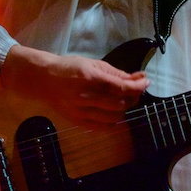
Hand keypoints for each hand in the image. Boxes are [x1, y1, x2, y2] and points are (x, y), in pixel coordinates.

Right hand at [1, 46, 149, 127]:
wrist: (44, 80)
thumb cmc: (69, 67)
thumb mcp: (92, 63)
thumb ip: (115, 73)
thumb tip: (136, 78)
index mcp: (90, 77)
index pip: (120, 87)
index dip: (137, 86)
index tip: (146, 82)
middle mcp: (85, 96)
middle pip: (119, 103)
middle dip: (133, 97)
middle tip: (136, 90)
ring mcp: (80, 110)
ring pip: (113, 116)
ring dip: (124, 108)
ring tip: (125, 100)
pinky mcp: (77, 121)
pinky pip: (101, 127)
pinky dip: (113, 122)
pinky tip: (116, 114)